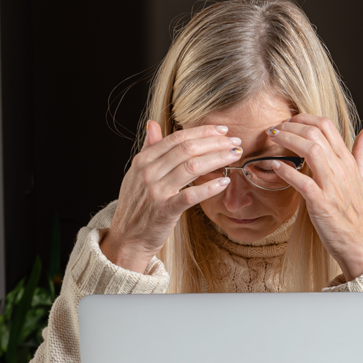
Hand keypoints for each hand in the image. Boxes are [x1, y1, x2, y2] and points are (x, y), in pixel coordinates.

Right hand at [100, 120, 242, 272]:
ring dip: (217, 159)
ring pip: (191, 167)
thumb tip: (153, 124)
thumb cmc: (136, 206)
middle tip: (235, 141)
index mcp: (143, 160)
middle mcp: (148, 173)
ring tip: (234, 156)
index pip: (177, 138)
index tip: (222, 130)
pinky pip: (190, 196)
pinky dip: (209, 187)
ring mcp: (156, 192)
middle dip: (215, 143)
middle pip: (187, 149)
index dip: (202, 132)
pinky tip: (224, 182)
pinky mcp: (165, 211)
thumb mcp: (136, 174)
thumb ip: (148, 148)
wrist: (127, 238)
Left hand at [266, 115, 362, 281]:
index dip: (304, 118)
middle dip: (291, 125)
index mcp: (349, 162)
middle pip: (316, 133)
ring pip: (310, 150)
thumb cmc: (359, 215)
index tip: (289, 121)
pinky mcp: (322, 203)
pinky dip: (287, 171)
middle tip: (275, 128)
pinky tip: (275, 166)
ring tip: (272, 138)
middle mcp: (341, 169)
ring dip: (288, 140)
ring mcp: (332, 186)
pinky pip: (302, 181)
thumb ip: (361, 153)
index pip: (327, 126)